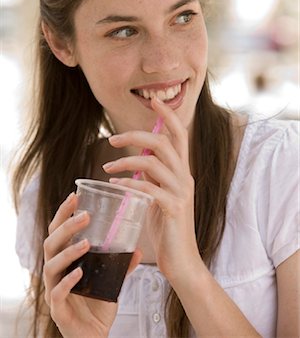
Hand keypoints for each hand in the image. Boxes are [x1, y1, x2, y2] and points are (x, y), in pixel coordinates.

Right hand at [43, 193, 141, 337]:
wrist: (95, 337)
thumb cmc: (98, 305)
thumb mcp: (110, 280)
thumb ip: (121, 264)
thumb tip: (138, 248)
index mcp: (65, 261)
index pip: (59, 231)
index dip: (64, 213)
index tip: (75, 195)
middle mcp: (56, 272)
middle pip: (51, 242)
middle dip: (66, 226)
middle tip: (85, 215)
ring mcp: (54, 290)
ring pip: (51, 265)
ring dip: (68, 252)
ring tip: (86, 243)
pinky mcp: (58, 310)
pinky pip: (57, 294)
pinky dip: (67, 282)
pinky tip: (79, 273)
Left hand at [103, 97, 201, 282]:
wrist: (182, 260)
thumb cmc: (168, 227)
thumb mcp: (160, 196)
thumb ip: (152, 178)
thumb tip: (135, 162)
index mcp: (182, 171)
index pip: (179, 135)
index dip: (168, 116)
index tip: (155, 100)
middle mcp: (185, 177)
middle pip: (163, 142)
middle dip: (135, 136)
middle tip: (111, 139)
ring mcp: (181, 192)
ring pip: (154, 162)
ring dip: (126, 161)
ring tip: (107, 169)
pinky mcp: (174, 208)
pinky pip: (149, 189)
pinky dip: (129, 184)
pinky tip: (114, 186)